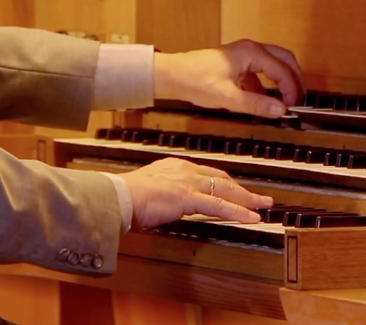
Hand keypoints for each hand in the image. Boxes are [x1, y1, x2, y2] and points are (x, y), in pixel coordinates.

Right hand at [122, 157, 271, 229]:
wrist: (121, 196)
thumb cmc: (129, 195)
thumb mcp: (150, 188)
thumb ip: (165, 191)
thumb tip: (169, 201)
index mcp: (175, 166)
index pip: (206, 173)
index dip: (225, 182)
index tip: (236, 189)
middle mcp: (184, 170)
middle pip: (221, 178)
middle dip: (242, 189)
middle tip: (259, 197)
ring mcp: (188, 182)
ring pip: (225, 190)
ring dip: (247, 199)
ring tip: (263, 206)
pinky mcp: (189, 197)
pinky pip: (220, 205)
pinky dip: (239, 212)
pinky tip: (251, 217)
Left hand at [153, 39, 303, 118]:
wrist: (171, 75)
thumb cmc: (194, 80)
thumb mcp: (228, 96)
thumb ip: (256, 104)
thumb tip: (281, 110)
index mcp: (250, 53)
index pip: (282, 69)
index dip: (292, 88)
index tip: (294, 106)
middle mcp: (248, 50)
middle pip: (283, 59)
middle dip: (294, 78)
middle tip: (300, 98)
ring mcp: (241, 55)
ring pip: (272, 64)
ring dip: (281, 80)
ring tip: (285, 100)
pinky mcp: (234, 64)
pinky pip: (258, 71)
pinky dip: (265, 84)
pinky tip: (262, 100)